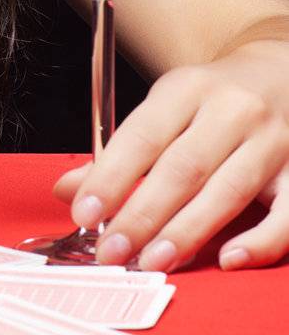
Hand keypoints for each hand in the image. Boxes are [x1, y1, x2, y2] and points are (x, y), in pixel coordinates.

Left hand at [52, 40, 288, 270]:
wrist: (282, 72)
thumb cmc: (213, 101)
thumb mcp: (166, 107)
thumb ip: (121, 152)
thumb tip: (67, 191)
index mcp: (187, 88)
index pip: (143, 135)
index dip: (111, 177)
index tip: (84, 213)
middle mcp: (232, 109)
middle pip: (183, 167)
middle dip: (142, 214)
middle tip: (111, 251)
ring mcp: (273, 140)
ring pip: (227, 191)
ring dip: (186, 232)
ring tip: (153, 262)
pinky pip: (287, 215)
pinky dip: (259, 241)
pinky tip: (228, 259)